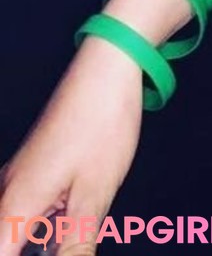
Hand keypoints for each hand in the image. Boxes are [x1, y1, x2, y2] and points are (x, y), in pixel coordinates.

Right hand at [0, 40, 143, 254]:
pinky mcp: (32, 169)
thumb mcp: (94, 195)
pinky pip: (23, 211)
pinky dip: (42, 228)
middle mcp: (7, 193)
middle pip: (4, 241)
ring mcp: (17, 178)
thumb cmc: (102, 125)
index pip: (1, 255)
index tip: (54, 249)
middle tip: (70, 240)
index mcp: (17, 206)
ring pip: (14, 228)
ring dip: (38, 241)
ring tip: (75, 231)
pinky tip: (69, 227)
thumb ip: (75, 246)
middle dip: (32, 249)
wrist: (106, 69)